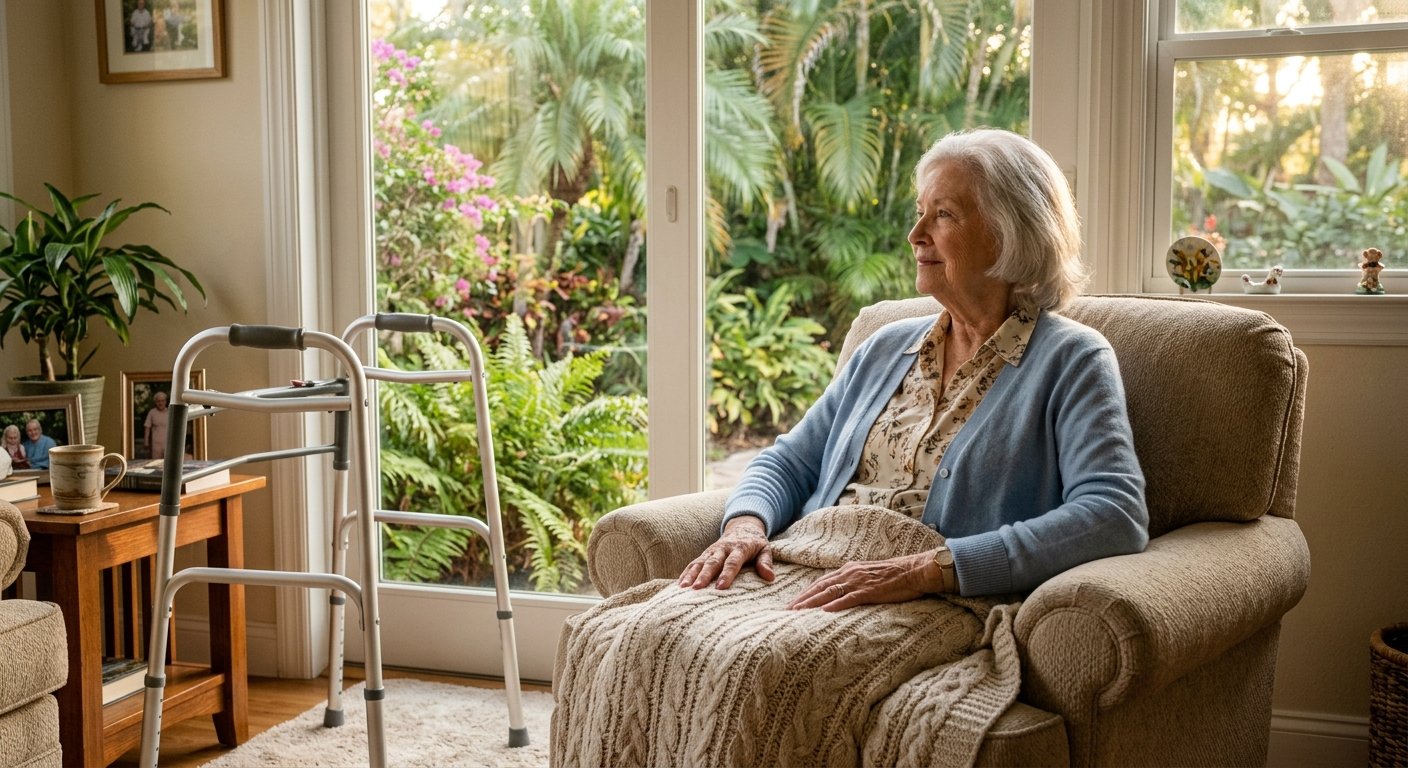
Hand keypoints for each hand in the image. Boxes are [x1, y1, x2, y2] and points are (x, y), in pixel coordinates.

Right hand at [678, 515, 774, 589]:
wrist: (743, 527)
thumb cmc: (755, 542)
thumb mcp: (765, 549)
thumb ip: (766, 562)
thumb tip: (770, 577)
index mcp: (739, 548)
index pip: (732, 562)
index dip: (727, 574)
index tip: (721, 587)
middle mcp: (723, 548)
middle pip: (713, 563)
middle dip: (704, 576)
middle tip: (697, 589)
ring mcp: (712, 551)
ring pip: (700, 562)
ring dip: (691, 575)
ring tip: (683, 588)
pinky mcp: (705, 554)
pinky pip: (694, 563)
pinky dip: (686, 573)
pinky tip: (680, 585)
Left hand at [788, 551, 936, 610]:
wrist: (914, 570)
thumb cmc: (895, 575)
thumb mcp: (869, 575)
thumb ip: (855, 582)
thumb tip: (842, 593)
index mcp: (849, 570)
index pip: (822, 582)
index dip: (806, 592)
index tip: (793, 602)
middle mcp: (850, 573)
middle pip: (820, 587)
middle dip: (802, 598)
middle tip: (787, 610)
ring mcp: (859, 581)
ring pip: (830, 592)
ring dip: (812, 602)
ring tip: (797, 611)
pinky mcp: (870, 590)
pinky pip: (850, 598)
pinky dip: (836, 604)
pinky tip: (825, 611)